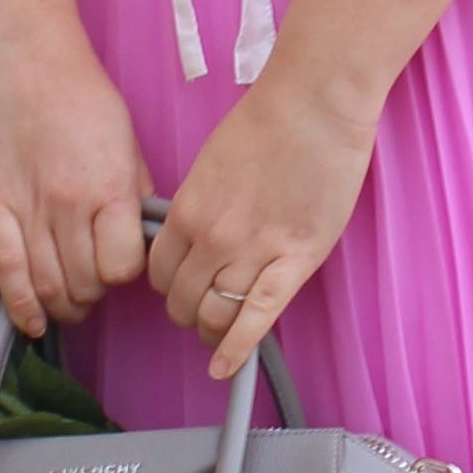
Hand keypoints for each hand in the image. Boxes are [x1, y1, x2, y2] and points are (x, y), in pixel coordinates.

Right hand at [0, 15, 151, 339]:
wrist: (19, 47)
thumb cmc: (76, 85)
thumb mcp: (126, 137)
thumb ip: (133, 190)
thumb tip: (140, 233)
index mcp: (112, 187)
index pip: (124, 268)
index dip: (124, 273)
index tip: (120, 263)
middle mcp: (70, 206)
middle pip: (87, 285)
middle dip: (94, 292)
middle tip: (92, 281)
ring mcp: (26, 208)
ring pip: (49, 287)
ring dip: (62, 304)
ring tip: (66, 299)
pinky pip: (6, 274)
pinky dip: (21, 307)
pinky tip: (32, 323)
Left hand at [151, 64, 378, 381]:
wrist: (314, 104)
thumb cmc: (268, 123)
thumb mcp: (211, 165)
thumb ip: (199, 207)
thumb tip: (193, 237)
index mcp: (186, 211)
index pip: (158, 274)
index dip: (167, 288)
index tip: (179, 288)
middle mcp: (211, 238)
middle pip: (182, 301)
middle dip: (187, 312)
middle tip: (200, 312)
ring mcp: (252, 252)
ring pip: (215, 316)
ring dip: (212, 330)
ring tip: (218, 333)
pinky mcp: (294, 261)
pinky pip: (258, 318)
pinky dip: (237, 349)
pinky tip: (224, 368)